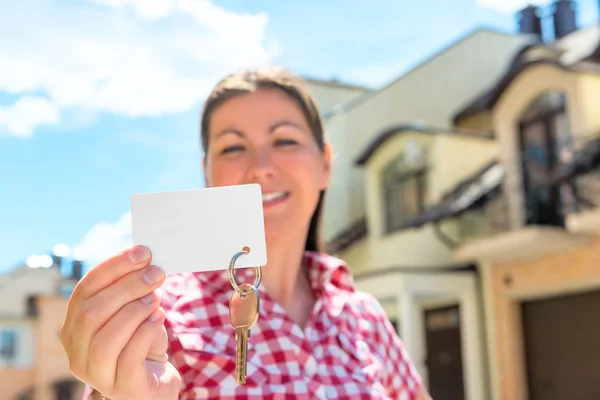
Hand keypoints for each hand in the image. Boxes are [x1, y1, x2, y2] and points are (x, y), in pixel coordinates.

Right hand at [60, 246, 181, 399]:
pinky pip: (128, 358)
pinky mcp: (123, 387)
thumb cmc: (142, 341)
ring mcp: (97, 374)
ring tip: (156, 299)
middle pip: (91, 312)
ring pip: (104, 338)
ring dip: (135, 311)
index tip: (142, 253)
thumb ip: (132, 289)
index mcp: (74, 327)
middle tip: (156, 274)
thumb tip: (145, 260)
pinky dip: (145, 331)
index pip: (84, 291)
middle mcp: (77, 352)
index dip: (113, 268)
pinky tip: (158, 318)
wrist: (155, 382)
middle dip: (127, 286)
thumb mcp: (133, 312)